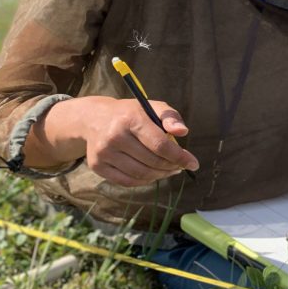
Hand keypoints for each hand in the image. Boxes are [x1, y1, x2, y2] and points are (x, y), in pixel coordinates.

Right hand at [33, 96, 198, 185]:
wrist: (94, 118)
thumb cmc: (131, 113)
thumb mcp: (152, 107)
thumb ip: (170, 117)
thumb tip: (183, 132)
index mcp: (130, 119)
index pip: (159, 145)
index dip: (179, 157)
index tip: (193, 163)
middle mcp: (114, 137)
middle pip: (152, 162)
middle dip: (172, 166)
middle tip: (181, 166)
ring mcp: (103, 153)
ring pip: (141, 174)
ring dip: (160, 175)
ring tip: (170, 170)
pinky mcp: (97, 166)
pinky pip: (127, 181)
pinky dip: (145, 181)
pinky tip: (154, 174)